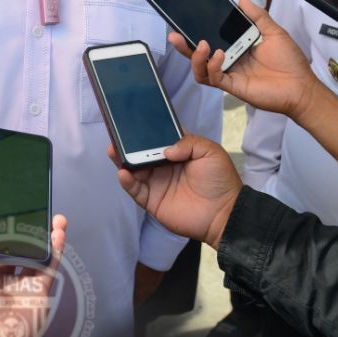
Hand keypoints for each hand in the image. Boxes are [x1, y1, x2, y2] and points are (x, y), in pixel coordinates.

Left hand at [0, 214, 67, 336]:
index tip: (6, 205)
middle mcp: (3, 273)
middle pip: (17, 244)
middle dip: (26, 226)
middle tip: (34, 206)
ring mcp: (23, 280)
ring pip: (36, 251)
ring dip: (45, 233)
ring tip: (53, 214)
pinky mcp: (40, 288)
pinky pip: (49, 264)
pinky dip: (56, 248)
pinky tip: (59, 230)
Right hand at [112, 137, 237, 248]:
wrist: (223, 214)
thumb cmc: (220, 181)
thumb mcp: (210, 152)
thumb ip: (188, 142)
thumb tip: (166, 150)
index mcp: (178, 153)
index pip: (158, 139)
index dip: (147, 131)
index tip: (134, 122)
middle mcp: (164, 167)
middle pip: (141, 153)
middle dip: (128, 144)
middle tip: (117, 135)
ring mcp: (157, 183)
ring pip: (134, 170)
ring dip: (122, 160)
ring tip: (113, 150)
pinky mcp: (152, 201)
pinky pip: (135, 190)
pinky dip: (127, 181)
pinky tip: (123, 173)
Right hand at [168, 0, 322, 119]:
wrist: (301, 86)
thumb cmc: (290, 61)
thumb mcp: (274, 32)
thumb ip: (257, 16)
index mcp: (237, 46)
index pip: (212, 38)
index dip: (198, 31)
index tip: (187, 20)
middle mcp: (230, 60)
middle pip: (200, 54)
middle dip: (184, 45)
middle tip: (175, 34)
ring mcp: (230, 74)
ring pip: (201, 68)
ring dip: (195, 57)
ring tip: (200, 45)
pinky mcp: (233, 86)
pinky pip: (214, 77)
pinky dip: (212, 66)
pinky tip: (219, 55)